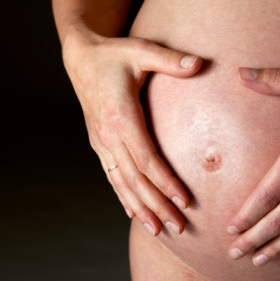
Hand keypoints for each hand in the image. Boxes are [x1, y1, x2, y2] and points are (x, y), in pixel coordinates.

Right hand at [62, 28, 201, 235]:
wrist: (80, 58)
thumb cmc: (114, 55)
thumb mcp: (141, 51)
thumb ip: (170, 60)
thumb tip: (199, 63)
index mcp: (120, 116)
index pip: (146, 158)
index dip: (165, 182)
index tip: (184, 200)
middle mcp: (108, 134)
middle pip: (135, 179)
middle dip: (157, 205)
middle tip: (178, 226)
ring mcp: (101, 142)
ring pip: (122, 183)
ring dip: (140, 208)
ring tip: (158, 229)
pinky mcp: (99, 144)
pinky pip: (112, 176)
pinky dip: (122, 197)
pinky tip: (133, 212)